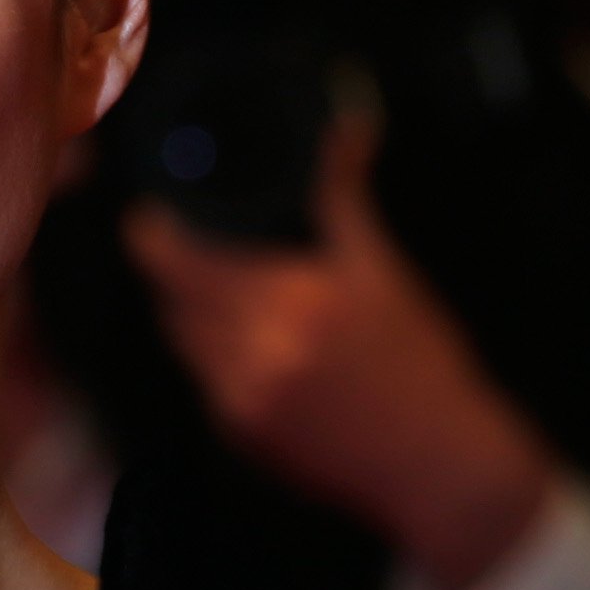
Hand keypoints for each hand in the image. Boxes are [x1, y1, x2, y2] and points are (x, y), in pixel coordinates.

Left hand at [122, 115, 568, 585]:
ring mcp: (242, 403)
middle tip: (186, 244)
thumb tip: (347, 126)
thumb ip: (346, 194)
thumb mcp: (384, 270)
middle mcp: (253, 355)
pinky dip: (215, 358)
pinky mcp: (244, 439)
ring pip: (184, 343)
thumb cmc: (422, 365)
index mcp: (286, 303)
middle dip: (173, 272)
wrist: (440, 464)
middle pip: (172, 302)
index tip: (149, 216)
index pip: (180, 264)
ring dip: (190, 314)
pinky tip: (252, 344)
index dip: (151, 236)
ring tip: (224, 292)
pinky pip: (205, 383)